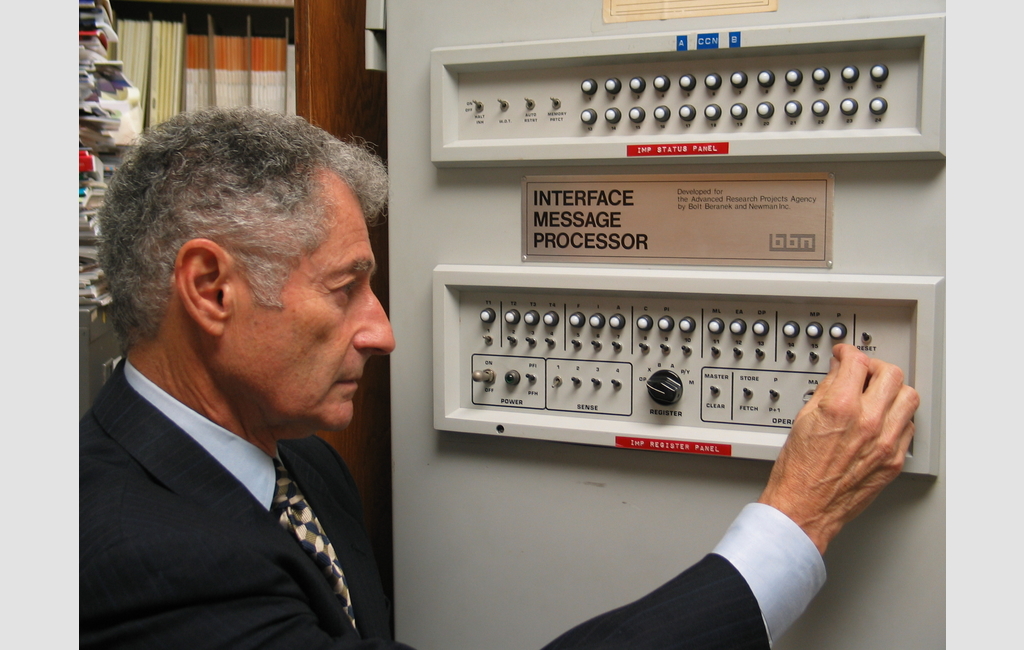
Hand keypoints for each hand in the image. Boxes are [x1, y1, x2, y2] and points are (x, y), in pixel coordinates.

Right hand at [757, 344, 919, 554]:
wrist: (805, 507)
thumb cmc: (798, 471)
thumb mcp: (804, 419)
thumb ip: (826, 390)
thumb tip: (838, 374)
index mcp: (841, 407)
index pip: (857, 361)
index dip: (849, 352)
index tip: (846, 355)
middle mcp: (869, 422)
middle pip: (891, 373)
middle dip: (875, 367)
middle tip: (863, 372)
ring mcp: (886, 442)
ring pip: (909, 397)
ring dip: (893, 390)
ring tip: (878, 394)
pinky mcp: (894, 460)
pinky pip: (909, 426)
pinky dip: (898, 417)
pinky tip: (882, 419)